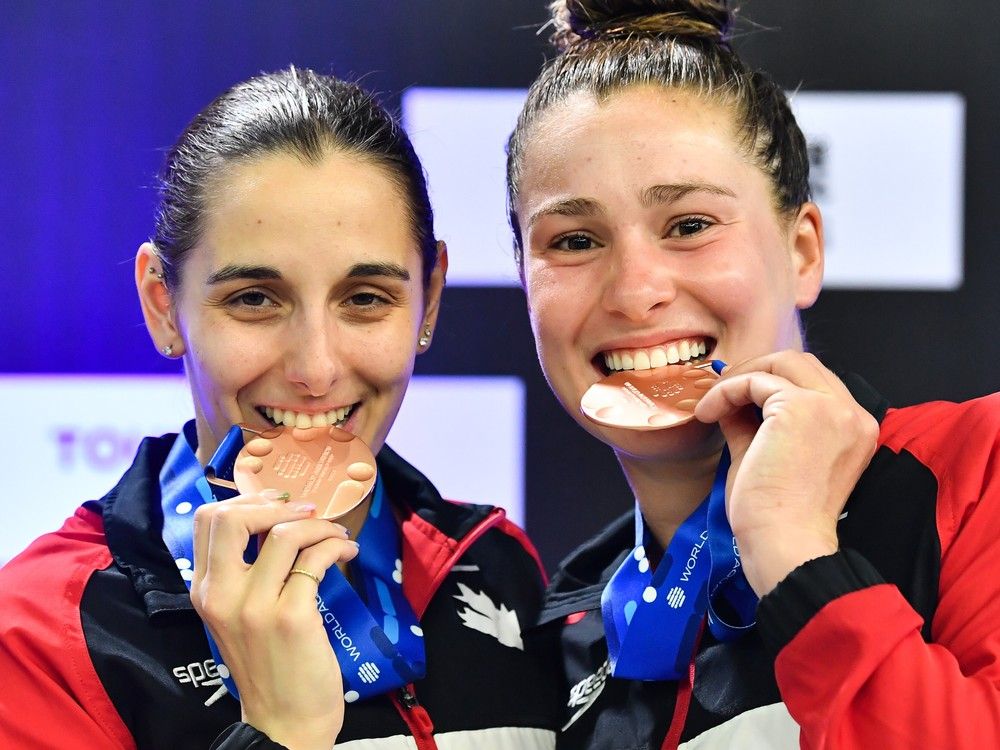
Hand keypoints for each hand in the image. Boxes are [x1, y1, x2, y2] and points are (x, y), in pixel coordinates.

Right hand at [190, 490, 358, 749]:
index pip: (207, 521)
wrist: (285, 721)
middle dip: (276, 505)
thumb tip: (276, 521)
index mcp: (205, 592)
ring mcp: (255, 607)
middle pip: (230, 517)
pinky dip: (336, 546)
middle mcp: (221, 596)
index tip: (280, 505)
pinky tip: (346, 552)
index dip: (247, 501)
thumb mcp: (239, 616)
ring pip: (284, 535)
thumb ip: (244, 574)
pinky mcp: (292, 617)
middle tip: (307, 512)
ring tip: (336, 535)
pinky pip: (316, 559)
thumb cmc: (268, 664)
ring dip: (320, 525)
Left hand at [694, 352, 878, 595]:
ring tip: (712, 404)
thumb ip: (754, 426)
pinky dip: (726, 391)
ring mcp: (831, 408)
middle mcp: (852, 413)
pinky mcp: (801, 408)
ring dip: (742, 377)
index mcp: (854, 429)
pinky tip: (707, 414)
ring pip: (782, 362)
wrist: (784, 543)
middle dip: (758, 369)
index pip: (815, 384)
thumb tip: (731, 403)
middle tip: (722, 390)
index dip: (772, 382)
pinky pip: (754, 382)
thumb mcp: (766, 458)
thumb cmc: (775, 516)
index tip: (737, 398)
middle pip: (802, 363)